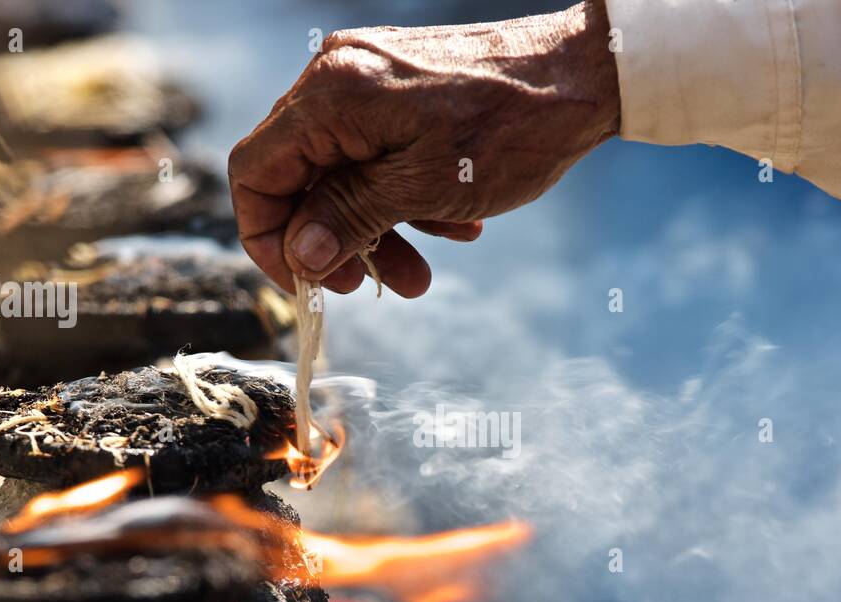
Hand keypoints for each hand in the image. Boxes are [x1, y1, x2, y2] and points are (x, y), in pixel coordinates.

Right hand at [228, 0, 619, 296]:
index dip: (267, 236)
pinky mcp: (405, 92)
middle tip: (364, 286)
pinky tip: (455, 225)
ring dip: (376, 231)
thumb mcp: (423, 188)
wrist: (586, 74)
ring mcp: (372, 82)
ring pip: (344, 173)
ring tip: (420, 277)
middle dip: (332, 241)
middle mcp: (340, 80)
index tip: (304, 283)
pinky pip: (381, 155)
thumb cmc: (510, 128)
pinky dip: (405, 199)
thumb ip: (349, 218)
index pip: (255, 171)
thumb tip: (299, 254)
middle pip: (299, 176)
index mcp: (330, 97)